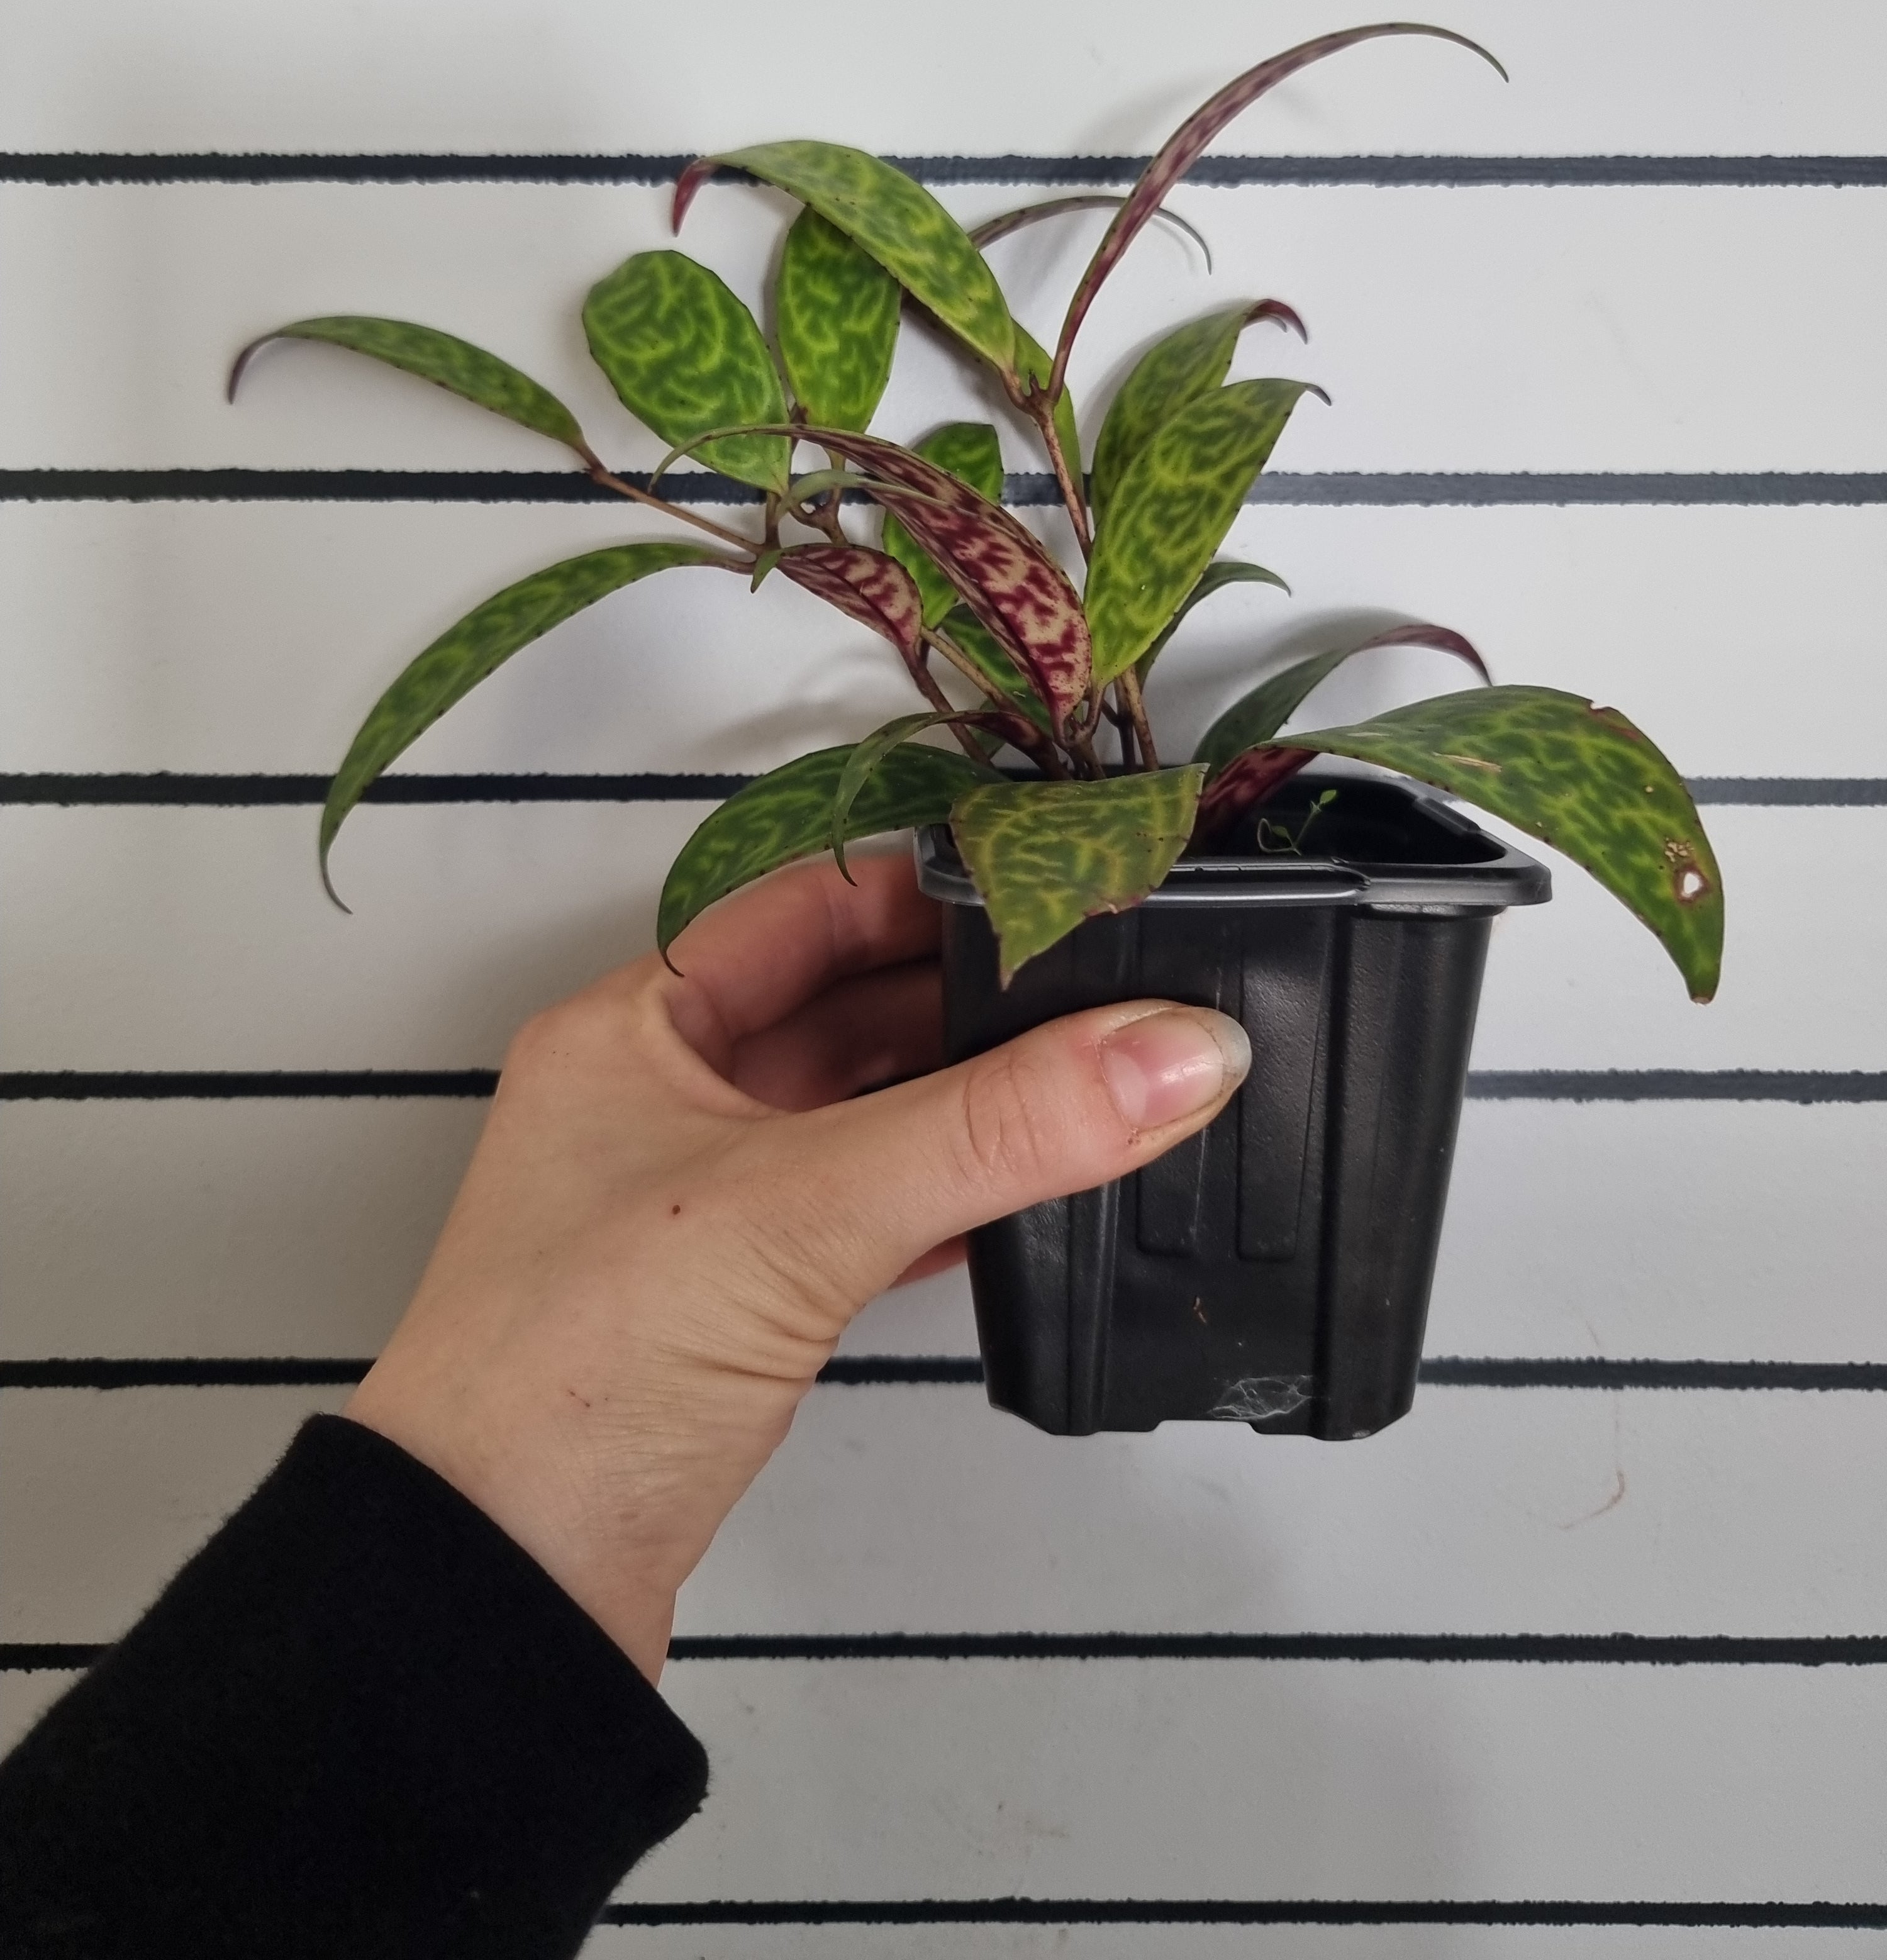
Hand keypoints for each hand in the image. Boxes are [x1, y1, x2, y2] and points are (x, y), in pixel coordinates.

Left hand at [346, 850, 1250, 1679]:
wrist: (498, 1590)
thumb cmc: (581, 1368)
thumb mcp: (804, 1210)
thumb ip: (999, 1126)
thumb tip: (1179, 1049)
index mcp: (633, 1028)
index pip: (804, 907)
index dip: (929, 884)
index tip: (1059, 884)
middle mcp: (658, 1099)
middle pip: (842, 1006)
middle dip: (971, 994)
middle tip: (1114, 981)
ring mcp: (695, 1208)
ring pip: (860, 1114)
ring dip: (969, 1098)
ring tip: (1103, 1075)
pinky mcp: (734, 1307)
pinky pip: (864, 1215)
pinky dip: (948, 1201)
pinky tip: (1036, 1197)